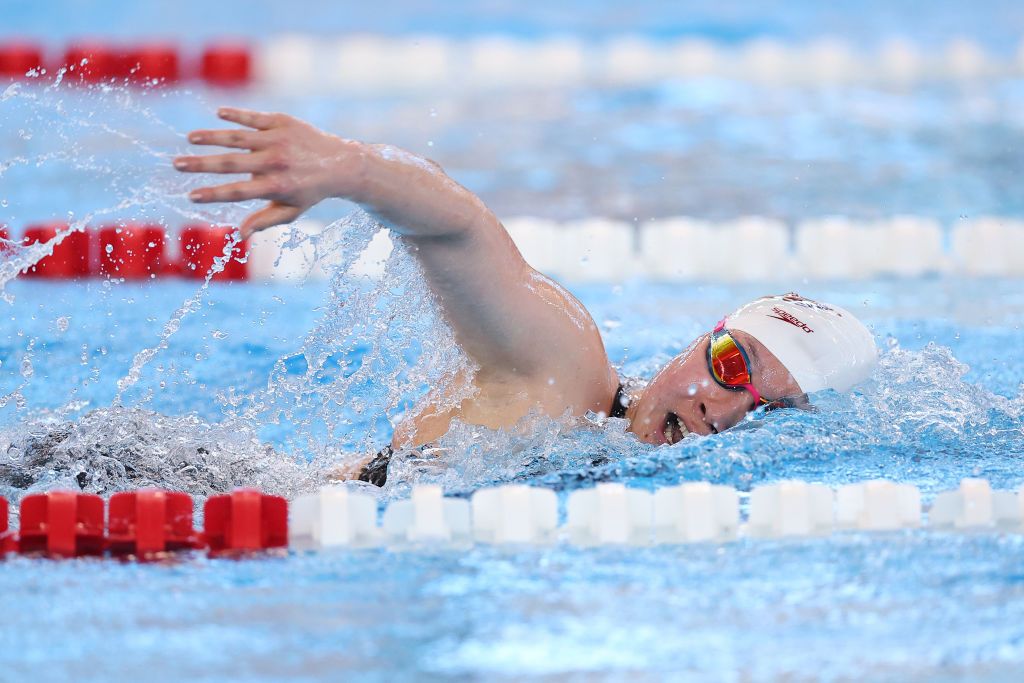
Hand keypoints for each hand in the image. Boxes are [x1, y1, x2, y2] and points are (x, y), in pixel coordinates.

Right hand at [174, 107, 360, 237]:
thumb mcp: (291, 210)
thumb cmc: (310, 191)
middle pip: (231, 163)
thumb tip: (239, 234)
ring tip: (190, 139)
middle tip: (176, 164)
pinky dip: (236, 115)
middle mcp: (276, 162)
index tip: (191, 195)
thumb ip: (264, 220)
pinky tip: (218, 115)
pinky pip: (253, 118)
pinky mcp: (282, 121)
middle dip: (201, 164)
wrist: (340, 163)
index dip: (213, 194)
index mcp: (276, 186)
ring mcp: (278, 139)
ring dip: (211, 137)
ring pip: (238, 137)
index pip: (238, 191)